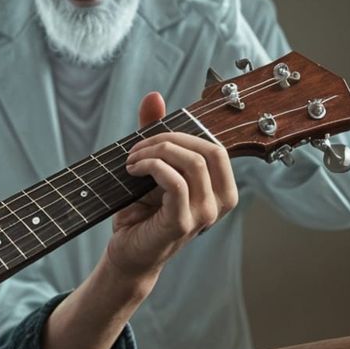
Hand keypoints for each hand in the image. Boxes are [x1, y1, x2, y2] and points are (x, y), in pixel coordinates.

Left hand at [103, 92, 237, 285]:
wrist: (128, 252)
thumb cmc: (142, 212)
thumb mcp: (152, 168)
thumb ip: (156, 134)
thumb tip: (154, 96)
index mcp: (221, 188)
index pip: (215, 147)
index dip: (182, 134)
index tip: (148, 140)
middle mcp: (221, 203)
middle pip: (209, 150)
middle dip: (170, 139)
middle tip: (138, 148)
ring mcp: (205, 215)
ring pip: (193, 164)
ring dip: (156, 153)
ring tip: (132, 161)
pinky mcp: (183, 224)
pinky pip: (176, 183)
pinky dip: (153, 167)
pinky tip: (134, 170)